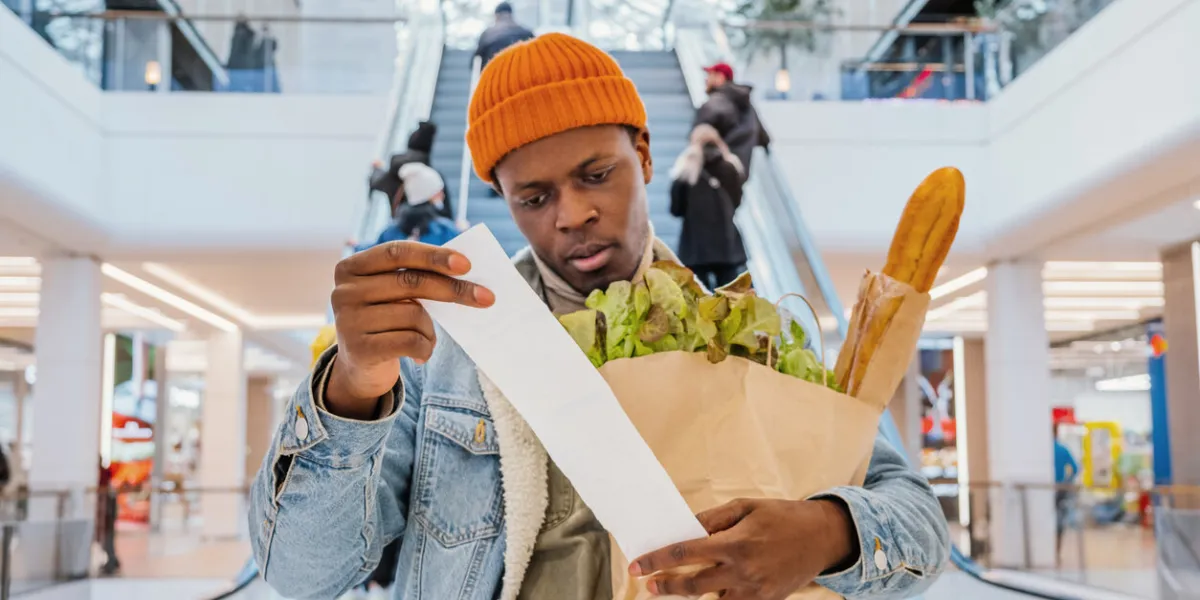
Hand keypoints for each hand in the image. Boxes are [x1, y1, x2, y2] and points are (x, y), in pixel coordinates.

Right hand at [326, 242, 494, 418]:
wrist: (360, 368)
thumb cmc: (386, 321)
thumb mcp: (392, 295)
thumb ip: (414, 277)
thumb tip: (464, 269)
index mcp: (350, 268)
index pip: (397, 252)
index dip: (433, 256)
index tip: (466, 264)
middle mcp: (343, 292)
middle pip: (410, 282)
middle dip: (453, 290)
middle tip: (486, 297)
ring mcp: (348, 321)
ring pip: (413, 315)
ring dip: (430, 329)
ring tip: (424, 339)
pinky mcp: (359, 349)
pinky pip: (410, 341)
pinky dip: (425, 348)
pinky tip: (420, 354)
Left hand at [630, 498, 856, 599]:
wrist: (823, 538)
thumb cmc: (783, 517)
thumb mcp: (747, 507)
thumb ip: (713, 519)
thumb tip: (686, 529)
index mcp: (735, 542)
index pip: (685, 553)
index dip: (657, 561)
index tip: (637, 566)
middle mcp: (743, 570)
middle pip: (693, 585)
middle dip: (666, 586)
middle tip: (649, 586)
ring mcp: (754, 590)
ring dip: (691, 596)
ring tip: (674, 590)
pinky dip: (719, 599)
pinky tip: (709, 592)